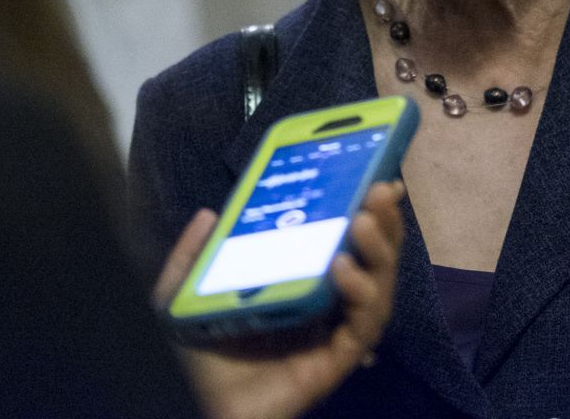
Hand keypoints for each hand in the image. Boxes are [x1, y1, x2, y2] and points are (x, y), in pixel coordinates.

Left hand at [154, 181, 404, 418]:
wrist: (198, 410)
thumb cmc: (200, 357)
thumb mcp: (185, 296)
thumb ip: (192, 257)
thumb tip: (209, 214)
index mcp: (306, 279)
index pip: (347, 238)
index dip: (367, 208)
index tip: (378, 174)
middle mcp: (329, 302)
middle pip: (374, 259)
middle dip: (385, 222)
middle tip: (380, 190)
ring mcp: (335, 332)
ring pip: (379, 289)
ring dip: (378, 253)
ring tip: (363, 223)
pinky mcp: (335, 361)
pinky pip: (363, 328)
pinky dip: (360, 296)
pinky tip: (342, 269)